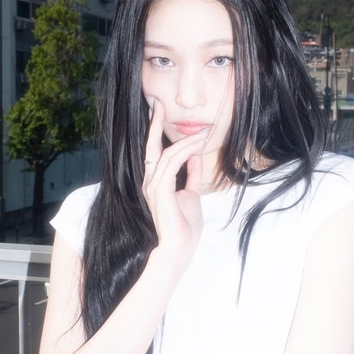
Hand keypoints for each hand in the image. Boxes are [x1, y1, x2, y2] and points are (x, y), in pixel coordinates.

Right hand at [142, 99, 206, 269]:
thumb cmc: (184, 228)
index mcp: (155, 183)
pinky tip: (198, 146)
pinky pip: (171, 163)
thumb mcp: (192, 195)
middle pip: (151, 147)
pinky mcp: (159, 191)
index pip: (155, 153)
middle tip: (159, 103)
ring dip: (186, 141)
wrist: (178, 249)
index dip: (157, 132)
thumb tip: (196, 157)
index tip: (161, 112)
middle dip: (154, 124)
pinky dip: (185, 152)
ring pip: (166, 153)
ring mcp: (152, 187)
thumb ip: (191, 175)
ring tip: (203, 133)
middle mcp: (150, 182)